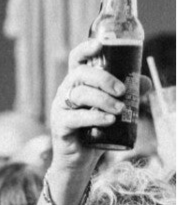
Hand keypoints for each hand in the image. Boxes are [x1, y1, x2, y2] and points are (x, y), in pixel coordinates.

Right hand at [48, 37, 132, 175]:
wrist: (80, 159)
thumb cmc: (95, 130)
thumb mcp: (113, 109)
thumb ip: (128, 95)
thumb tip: (145, 82)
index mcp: (78, 83)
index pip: (77, 60)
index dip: (86, 49)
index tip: (100, 45)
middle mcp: (66, 92)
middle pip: (79, 74)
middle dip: (103, 78)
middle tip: (123, 90)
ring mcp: (60, 108)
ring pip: (78, 94)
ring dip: (103, 99)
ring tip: (120, 109)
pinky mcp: (60, 125)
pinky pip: (75, 117)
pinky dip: (94, 117)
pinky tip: (109, 120)